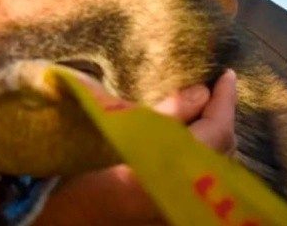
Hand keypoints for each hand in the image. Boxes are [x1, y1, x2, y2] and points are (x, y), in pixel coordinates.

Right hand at [33, 70, 238, 224]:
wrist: (59, 219)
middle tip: (213, 88)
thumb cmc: (76, 177)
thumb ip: (163, 115)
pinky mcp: (169, 210)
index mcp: (170, 173)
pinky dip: (200, 151)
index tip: (228, 74)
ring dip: (212, 134)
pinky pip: (199, 176)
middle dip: (221, 117)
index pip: (216, 132)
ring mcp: (180, 206)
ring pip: (214, 165)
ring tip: (202, 107)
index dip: (224, 101)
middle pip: (222, 151)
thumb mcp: (114, 135)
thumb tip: (200, 91)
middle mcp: (184, 195)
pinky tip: (188, 135)